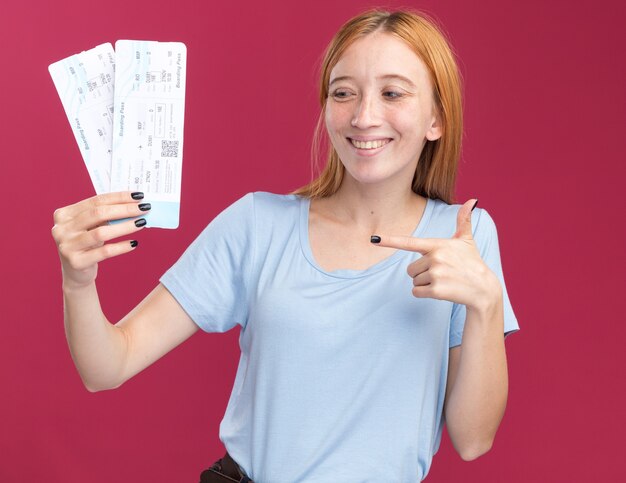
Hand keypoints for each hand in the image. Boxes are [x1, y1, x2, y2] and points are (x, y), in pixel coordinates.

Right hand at [51, 192, 149, 289]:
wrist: (76, 273)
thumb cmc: (87, 245)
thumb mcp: (90, 227)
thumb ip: (104, 215)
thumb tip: (133, 204)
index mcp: (64, 214)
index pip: (96, 201)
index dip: (119, 197)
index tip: (139, 195)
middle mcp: (61, 229)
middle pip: (98, 214)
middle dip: (125, 209)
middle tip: (144, 208)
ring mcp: (67, 246)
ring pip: (101, 232)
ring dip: (125, 226)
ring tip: (142, 223)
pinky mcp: (76, 262)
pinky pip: (104, 252)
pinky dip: (121, 247)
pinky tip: (134, 243)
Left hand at [373, 199, 500, 311]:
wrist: (484, 288)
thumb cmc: (472, 262)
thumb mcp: (466, 241)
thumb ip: (464, 221)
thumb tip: (472, 200)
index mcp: (437, 245)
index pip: (409, 242)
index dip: (390, 240)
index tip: (374, 239)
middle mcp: (435, 258)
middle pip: (410, 269)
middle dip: (422, 273)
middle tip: (441, 273)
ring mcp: (436, 274)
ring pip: (414, 281)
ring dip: (425, 284)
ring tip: (444, 281)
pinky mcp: (437, 290)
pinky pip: (416, 292)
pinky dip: (424, 294)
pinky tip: (441, 291)